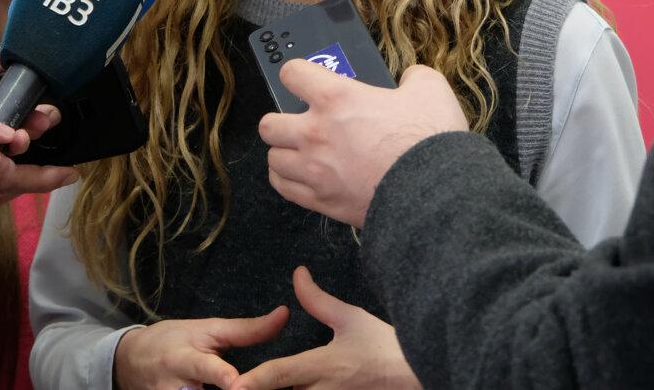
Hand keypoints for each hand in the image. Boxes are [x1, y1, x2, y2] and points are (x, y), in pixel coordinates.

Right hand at [113, 308, 288, 389]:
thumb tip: (284, 315)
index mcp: (185, 358)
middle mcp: (174, 385)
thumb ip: (246, 330)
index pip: (206, 368)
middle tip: (239, 388)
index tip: (236, 384)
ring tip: (236, 389)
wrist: (130, 359)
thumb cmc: (175, 340)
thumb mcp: (207, 330)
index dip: (223, 377)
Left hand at [232, 268, 419, 389]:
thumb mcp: (352, 319)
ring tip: (287, 380)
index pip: (279, 373)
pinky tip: (309, 386)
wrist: (418, 377)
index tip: (234, 386)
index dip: (254, 380)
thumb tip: (297, 274)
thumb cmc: (386, 348)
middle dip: (267, 388)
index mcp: (323, 365)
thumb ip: (318, 300)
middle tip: (243, 384)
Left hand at [259, 62, 465, 225]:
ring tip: (299, 152)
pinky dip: (287, 180)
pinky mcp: (320, 201)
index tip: (303, 79)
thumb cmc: (429, 141)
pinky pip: (284, 188)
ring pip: (273, 158)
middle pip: (268, 124)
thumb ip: (414, 78)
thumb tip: (410, 79)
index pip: (292, 74)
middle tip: (299, 123)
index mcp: (336, 98)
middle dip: (281, 121)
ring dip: (284, 153)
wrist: (436, 195)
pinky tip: (298, 176)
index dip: (296, 73)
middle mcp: (316, 133)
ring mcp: (314, 169)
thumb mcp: (431, 91)